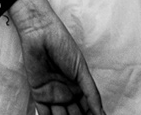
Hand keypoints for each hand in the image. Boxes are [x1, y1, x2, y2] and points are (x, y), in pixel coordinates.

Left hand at [10, 0, 105, 114]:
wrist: (40, 34)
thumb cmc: (62, 45)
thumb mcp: (81, 69)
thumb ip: (91, 92)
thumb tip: (101, 112)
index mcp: (79, 87)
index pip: (88, 108)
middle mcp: (67, 93)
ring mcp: (53, 95)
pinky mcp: (39, 95)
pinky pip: (44, 114)